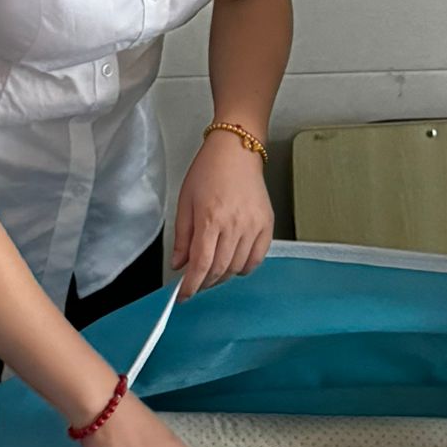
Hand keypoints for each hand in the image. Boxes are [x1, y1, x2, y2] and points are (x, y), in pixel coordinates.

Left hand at [172, 133, 274, 297]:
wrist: (237, 150)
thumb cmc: (209, 170)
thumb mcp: (185, 201)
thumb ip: (182, 237)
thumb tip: (179, 264)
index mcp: (211, 219)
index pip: (200, 265)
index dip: (191, 286)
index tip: (183, 296)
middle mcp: (235, 225)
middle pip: (219, 270)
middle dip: (204, 283)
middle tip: (195, 283)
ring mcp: (254, 226)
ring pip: (237, 268)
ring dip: (222, 276)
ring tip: (212, 270)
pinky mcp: (267, 225)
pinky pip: (257, 259)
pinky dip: (243, 267)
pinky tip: (233, 262)